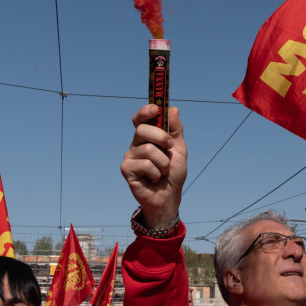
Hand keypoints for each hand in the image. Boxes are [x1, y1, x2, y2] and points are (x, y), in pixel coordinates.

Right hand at [120, 105, 186, 228]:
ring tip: (164, 171)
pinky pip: (144, 165)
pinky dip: (156, 173)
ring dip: (163, 162)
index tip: (156, 109)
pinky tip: (154, 179)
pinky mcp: (126, 169)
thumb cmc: (173, 173)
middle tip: (170, 147)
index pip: (140, 119)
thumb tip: (173, 109)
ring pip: (147, 149)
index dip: (145, 112)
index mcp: (147, 137)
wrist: (169, 196)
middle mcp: (135, 144)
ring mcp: (129, 157)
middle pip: (141, 130)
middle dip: (160, 137)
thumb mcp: (179, 149)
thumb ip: (176, 130)